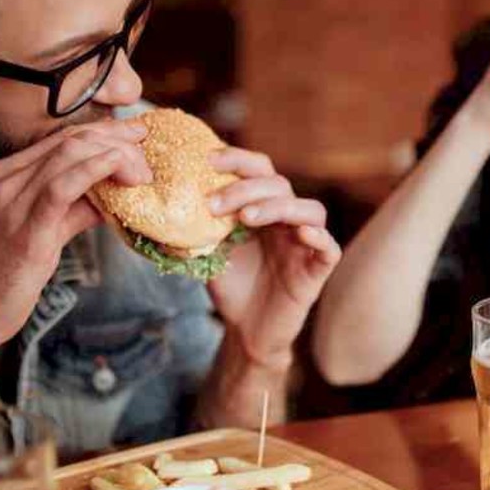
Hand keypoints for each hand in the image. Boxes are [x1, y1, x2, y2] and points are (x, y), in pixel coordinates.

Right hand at [0, 120, 151, 352]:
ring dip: (115, 156)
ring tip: (142, 172)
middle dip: (115, 138)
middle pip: (70, 140)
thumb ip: (74, 209)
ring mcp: (11, 201)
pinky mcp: (25, 227)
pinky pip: (63, 186)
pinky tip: (122, 172)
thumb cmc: (6, 275)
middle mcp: (4, 180)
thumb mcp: (42, 231)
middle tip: (146, 149)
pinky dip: (97, 171)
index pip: (60, 138)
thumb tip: (111, 197)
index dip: (102, 132)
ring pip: (70, 154)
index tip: (133, 136)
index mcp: (5, 175)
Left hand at [206, 148, 340, 367]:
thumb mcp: (208, 250)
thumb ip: (198, 227)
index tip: (208, 160)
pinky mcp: (318, 270)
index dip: (238, 159)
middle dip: (246, 189)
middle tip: (214, 205)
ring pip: (310, 210)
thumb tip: (161, 208)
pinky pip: (328, 248)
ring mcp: (305, 243)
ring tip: (248, 218)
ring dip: (279, 207)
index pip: (259, 171)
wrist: (246, 329)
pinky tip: (301, 234)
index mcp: (263, 208)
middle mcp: (287, 220)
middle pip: (280, 186)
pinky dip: (318, 236)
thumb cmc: (232, 286)